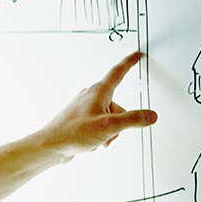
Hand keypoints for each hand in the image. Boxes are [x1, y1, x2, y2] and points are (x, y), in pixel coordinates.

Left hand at [35, 51, 156, 160]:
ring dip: (108, 133)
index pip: (118, 72)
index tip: (136, 55)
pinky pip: (101, 127)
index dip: (129, 63)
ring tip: (95, 138)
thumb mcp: (109, 126)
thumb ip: (132, 119)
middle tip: (107, 132)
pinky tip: (90, 142)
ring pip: (110, 120)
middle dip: (118, 123)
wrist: (50, 146)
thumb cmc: (72, 133)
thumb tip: (150, 115)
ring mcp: (85, 109)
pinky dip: (100, 136)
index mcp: (98, 92)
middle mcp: (91, 97)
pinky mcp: (82, 120)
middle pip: (118, 107)